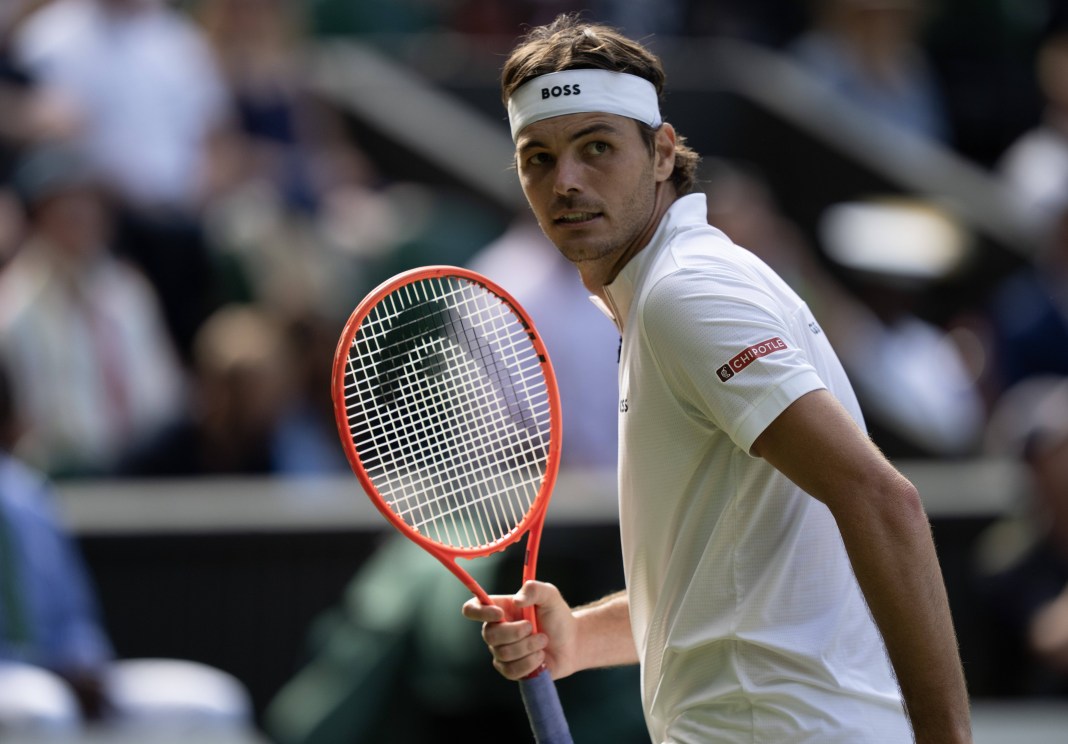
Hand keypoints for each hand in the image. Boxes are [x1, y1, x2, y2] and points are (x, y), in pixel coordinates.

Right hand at [461, 580, 577, 680]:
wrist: (572, 642)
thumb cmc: (557, 616)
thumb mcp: (550, 596)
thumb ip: (534, 589)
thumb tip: (517, 600)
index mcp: (500, 608)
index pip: (472, 608)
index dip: (480, 611)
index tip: (500, 613)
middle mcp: (496, 630)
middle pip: (488, 634)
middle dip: (515, 632)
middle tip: (534, 628)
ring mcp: (501, 651)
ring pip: (503, 653)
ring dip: (529, 647)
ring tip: (543, 641)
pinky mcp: (510, 670)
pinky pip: (511, 671)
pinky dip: (530, 663)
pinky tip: (540, 656)